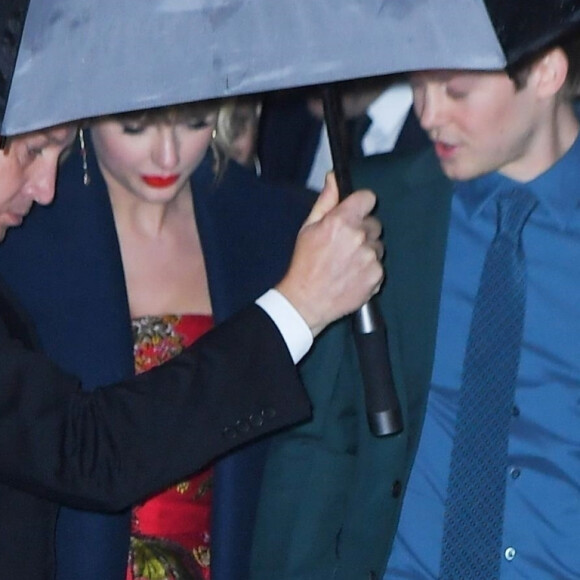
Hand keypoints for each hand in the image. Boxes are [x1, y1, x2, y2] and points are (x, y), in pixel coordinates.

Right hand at [277, 173, 383, 336]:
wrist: (307, 300)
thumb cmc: (305, 264)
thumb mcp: (308, 228)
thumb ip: (325, 201)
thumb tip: (333, 178)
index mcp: (341, 221)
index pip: (367, 198)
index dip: (361, 204)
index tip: (355, 212)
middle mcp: (359, 237)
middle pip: (373, 223)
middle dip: (362, 231)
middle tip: (344, 245)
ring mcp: (370, 257)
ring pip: (377, 245)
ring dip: (366, 251)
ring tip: (347, 263)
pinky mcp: (377, 276)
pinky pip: (379, 265)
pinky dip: (369, 270)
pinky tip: (352, 275)